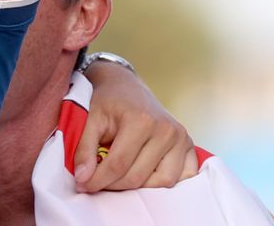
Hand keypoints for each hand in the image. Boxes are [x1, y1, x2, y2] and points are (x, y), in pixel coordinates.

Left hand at [75, 60, 197, 191]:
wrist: (126, 86)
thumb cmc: (108, 102)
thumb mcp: (90, 120)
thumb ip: (84, 150)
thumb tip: (83, 179)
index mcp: (141, 121)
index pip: (118, 165)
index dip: (98, 180)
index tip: (83, 186)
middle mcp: (166, 130)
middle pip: (139, 177)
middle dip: (114, 185)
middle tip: (97, 181)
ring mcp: (181, 138)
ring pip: (163, 182)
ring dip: (140, 187)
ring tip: (120, 176)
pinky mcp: (190, 145)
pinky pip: (183, 176)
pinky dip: (164, 181)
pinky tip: (146, 173)